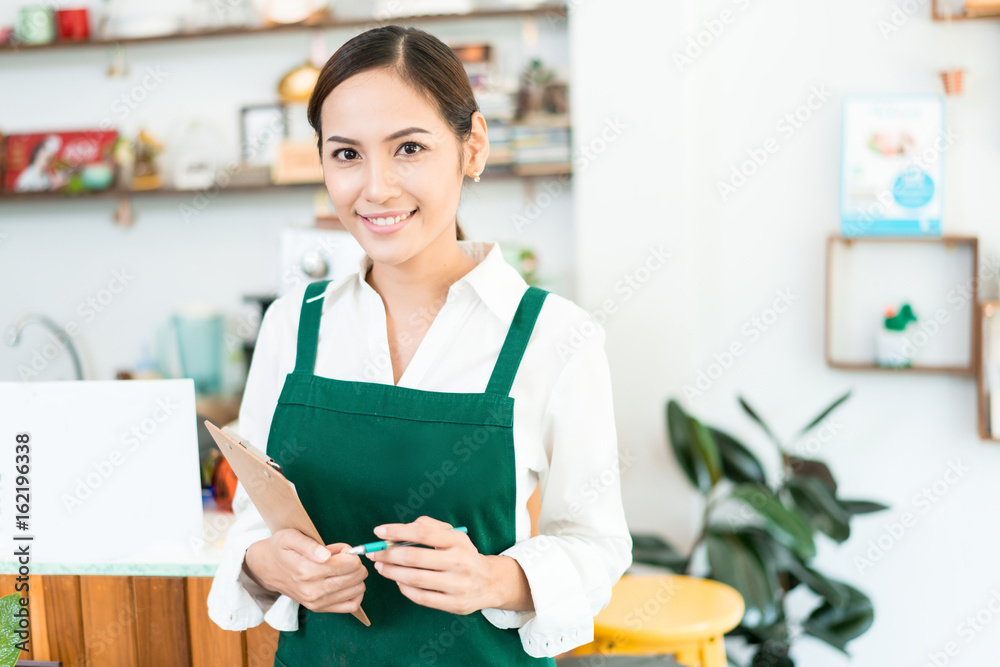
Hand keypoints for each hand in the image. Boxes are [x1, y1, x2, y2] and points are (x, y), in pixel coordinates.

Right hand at [244, 528, 367, 613]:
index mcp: (307, 571)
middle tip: (341, 557)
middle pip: (356, 576)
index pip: (349, 564)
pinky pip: (351, 606)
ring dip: (355, 576)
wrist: (266, 568)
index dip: (350, 553)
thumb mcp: (290, 537)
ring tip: (340, 568)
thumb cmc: (280, 548)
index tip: (341, 550)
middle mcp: (313, 590)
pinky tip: (347, 582)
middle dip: (355, 563)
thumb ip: (310, 545)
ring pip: (357, 590)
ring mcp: (316, 602)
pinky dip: (355, 593)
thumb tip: (326, 555)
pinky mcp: (318, 608)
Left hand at [367, 516, 504, 615]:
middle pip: (414, 557)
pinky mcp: (453, 604)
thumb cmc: (463, 555)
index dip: (398, 531)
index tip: (379, 531)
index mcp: (458, 541)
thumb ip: (429, 526)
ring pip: (415, 578)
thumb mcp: (454, 535)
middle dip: (388, 554)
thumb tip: (403, 528)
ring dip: (391, 572)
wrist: (489, 583)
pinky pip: (421, 597)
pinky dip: (404, 588)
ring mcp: (457, 585)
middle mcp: (459, 562)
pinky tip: (397, 581)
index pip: (423, 533)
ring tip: (380, 566)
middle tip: (373, 553)